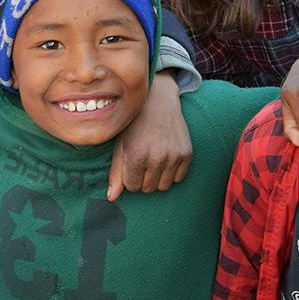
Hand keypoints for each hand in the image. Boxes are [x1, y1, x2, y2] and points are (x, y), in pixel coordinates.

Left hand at [107, 72, 192, 200]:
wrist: (158, 101)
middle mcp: (157, 157)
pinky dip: (172, 172)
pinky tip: (166, 156)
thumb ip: (115, 173)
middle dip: (143, 178)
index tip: (131, 162)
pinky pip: (178, 179)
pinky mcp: (187, 154)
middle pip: (148, 188)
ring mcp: (174, 156)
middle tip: (143, 158)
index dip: (129, 176)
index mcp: (136, 155)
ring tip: (154, 158)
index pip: (132, 186)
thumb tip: (111, 198)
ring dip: (157, 177)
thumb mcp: (120, 145)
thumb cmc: (134, 124)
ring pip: (163, 186)